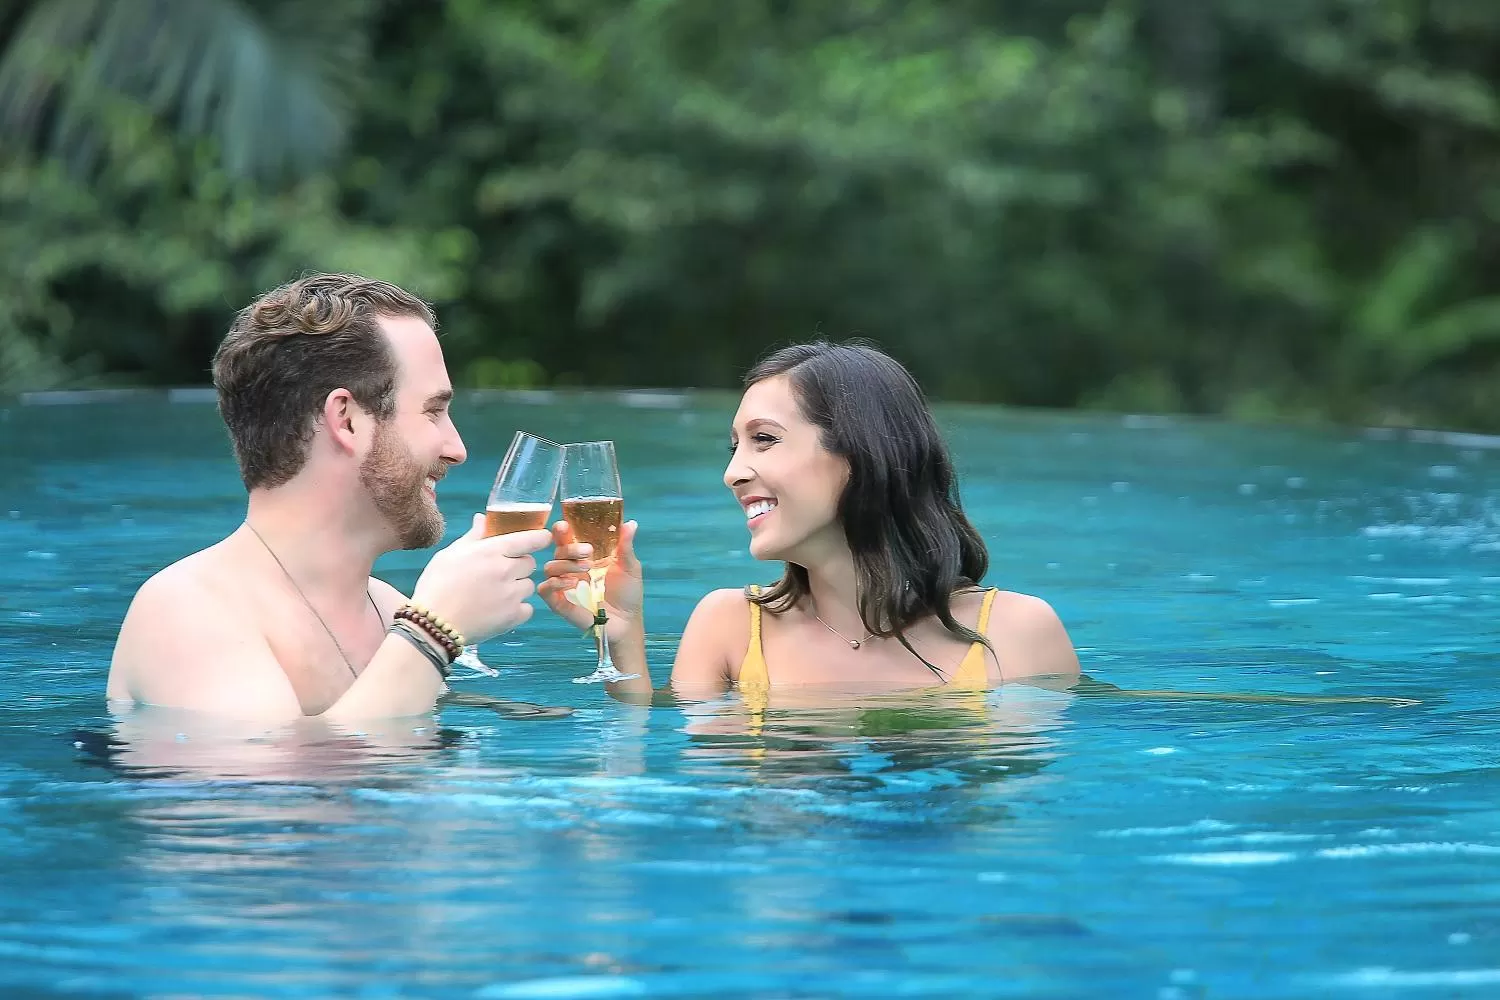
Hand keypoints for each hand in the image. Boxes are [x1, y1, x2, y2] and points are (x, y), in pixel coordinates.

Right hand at [410, 515, 551, 642]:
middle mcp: (505, 570)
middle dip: (519, 566)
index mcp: (491, 551)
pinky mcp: (513, 617)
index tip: (543, 538)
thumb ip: (473, 536)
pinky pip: (528, 608)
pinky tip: (499, 610)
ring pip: (529, 586)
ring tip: (496, 594)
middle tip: (501, 573)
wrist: (432, 625)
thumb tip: (482, 518)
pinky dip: (517, 609)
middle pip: (530, 563)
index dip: (539, 538)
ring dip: (518, 588)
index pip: (529, 539)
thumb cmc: (437, 586)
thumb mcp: (450, 554)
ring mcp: (511, 595)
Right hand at [538, 518, 641, 641]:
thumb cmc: (628, 593)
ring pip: (549, 568)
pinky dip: (553, 584)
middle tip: (589, 552)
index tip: (564, 525)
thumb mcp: (630, 567)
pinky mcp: (561, 603)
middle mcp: (571, 568)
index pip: (566, 539)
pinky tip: (571, 583)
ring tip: (586, 569)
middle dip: (570, 548)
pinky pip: (545, 590)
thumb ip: (625, 546)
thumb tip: (631, 523)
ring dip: (565, 565)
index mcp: (584, 556)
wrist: (628, 621)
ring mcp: (565, 586)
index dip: (561, 531)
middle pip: (557, 551)